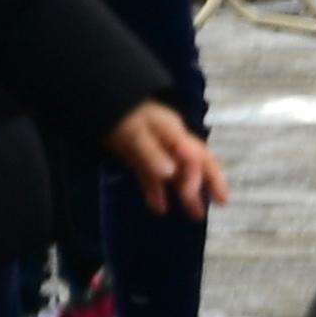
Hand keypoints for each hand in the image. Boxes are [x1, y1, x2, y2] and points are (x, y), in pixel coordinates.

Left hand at [105, 101, 226, 214]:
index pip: (194, 158)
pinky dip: (157, 192)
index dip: (198, 178)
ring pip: (177, 172)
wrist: (96, 101)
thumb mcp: (134, 133)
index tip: (189, 198)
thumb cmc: (118, 115)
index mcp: (174, 133)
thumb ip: (152, 153)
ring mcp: (156, 150)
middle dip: (209, 183)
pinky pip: (153, 177)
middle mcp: (171, 142)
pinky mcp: (140, 158)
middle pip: (197, 163)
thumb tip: (171, 174)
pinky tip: (159, 208)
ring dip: (186, 193)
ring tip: (195, 215)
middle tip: (218, 204)